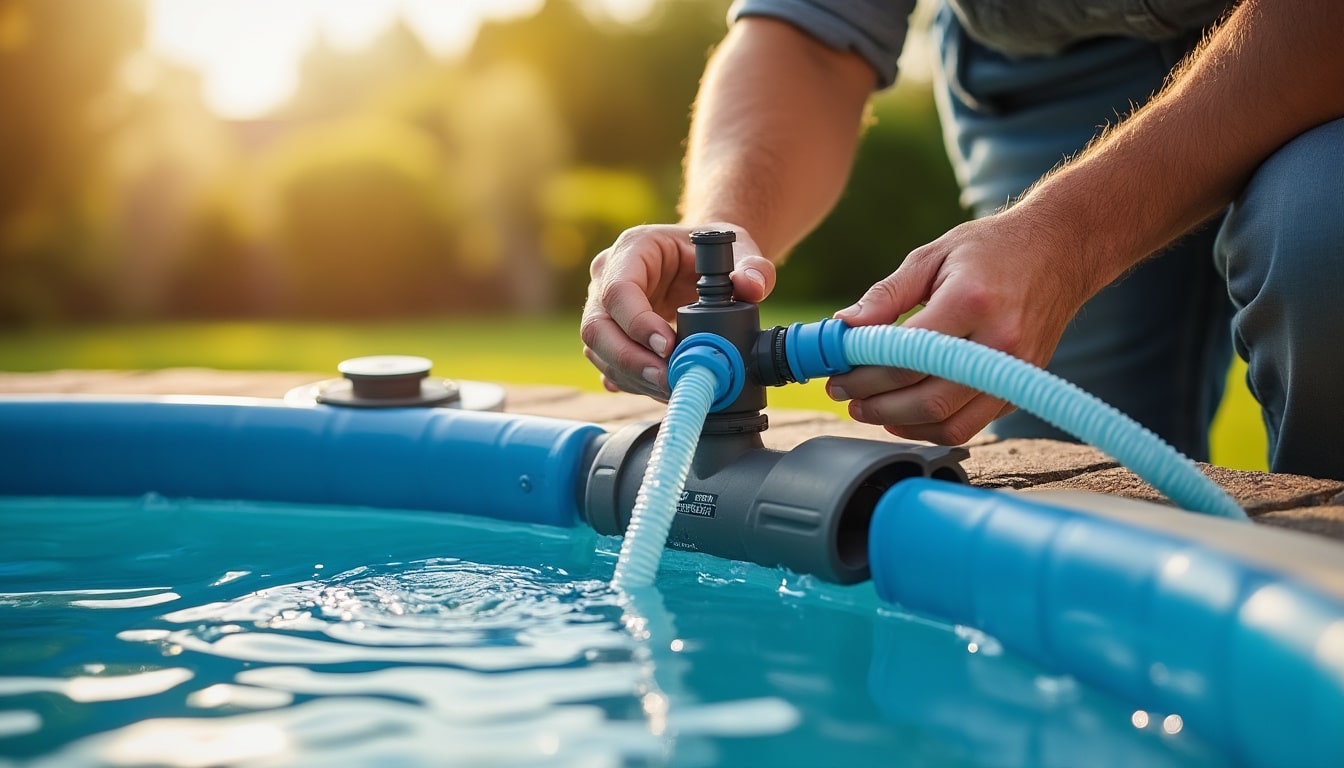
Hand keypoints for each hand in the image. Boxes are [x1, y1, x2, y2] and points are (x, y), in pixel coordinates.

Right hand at [581, 223, 774, 397]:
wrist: (701, 260)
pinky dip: (634, 382)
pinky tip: (662, 389)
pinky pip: (609, 364)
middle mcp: (606, 277)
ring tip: (671, 388)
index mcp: (632, 248)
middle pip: (596, 327)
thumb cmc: (712, 250)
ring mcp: (603, 308)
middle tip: (667, 379)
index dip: (638, 323)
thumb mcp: (736, 247)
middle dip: (630, 360)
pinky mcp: (610, 335)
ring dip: (633, 377)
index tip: (668, 346)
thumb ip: (752, 265)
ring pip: (598, 351)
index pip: (618, 290)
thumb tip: (750, 287)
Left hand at [828, 208, 1097, 444]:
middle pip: (927, 399)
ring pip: (948, 423)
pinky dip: (930, 427)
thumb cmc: (992, 249)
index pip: (907, 356)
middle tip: (846, 396)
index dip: (864, 374)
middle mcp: (1000, 342)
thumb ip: (886, 294)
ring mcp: (1015, 370)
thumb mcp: (932, 255)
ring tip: (869, 408)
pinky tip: (903, 413)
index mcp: (971, 301)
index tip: (837, 374)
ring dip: (899, 423)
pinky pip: (970, 425)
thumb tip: (843, 328)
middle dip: (876, 404)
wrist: (1060, 251)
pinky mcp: (1020, 387)